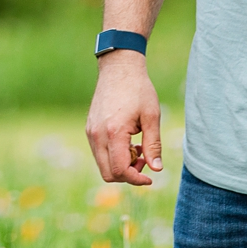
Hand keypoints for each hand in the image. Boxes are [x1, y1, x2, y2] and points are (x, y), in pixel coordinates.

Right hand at [87, 51, 161, 186]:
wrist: (119, 68)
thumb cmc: (138, 89)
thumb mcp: (152, 117)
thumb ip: (153, 145)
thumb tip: (157, 169)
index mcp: (114, 133)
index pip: (120, 170)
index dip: (136, 179)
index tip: (150, 178)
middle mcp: (97, 135)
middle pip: (108, 174)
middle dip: (128, 175)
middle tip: (144, 160)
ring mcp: (91, 133)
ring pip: (102, 165)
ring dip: (121, 165)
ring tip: (137, 148)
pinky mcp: (90, 129)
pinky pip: (99, 153)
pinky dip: (113, 155)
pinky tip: (127, 141)